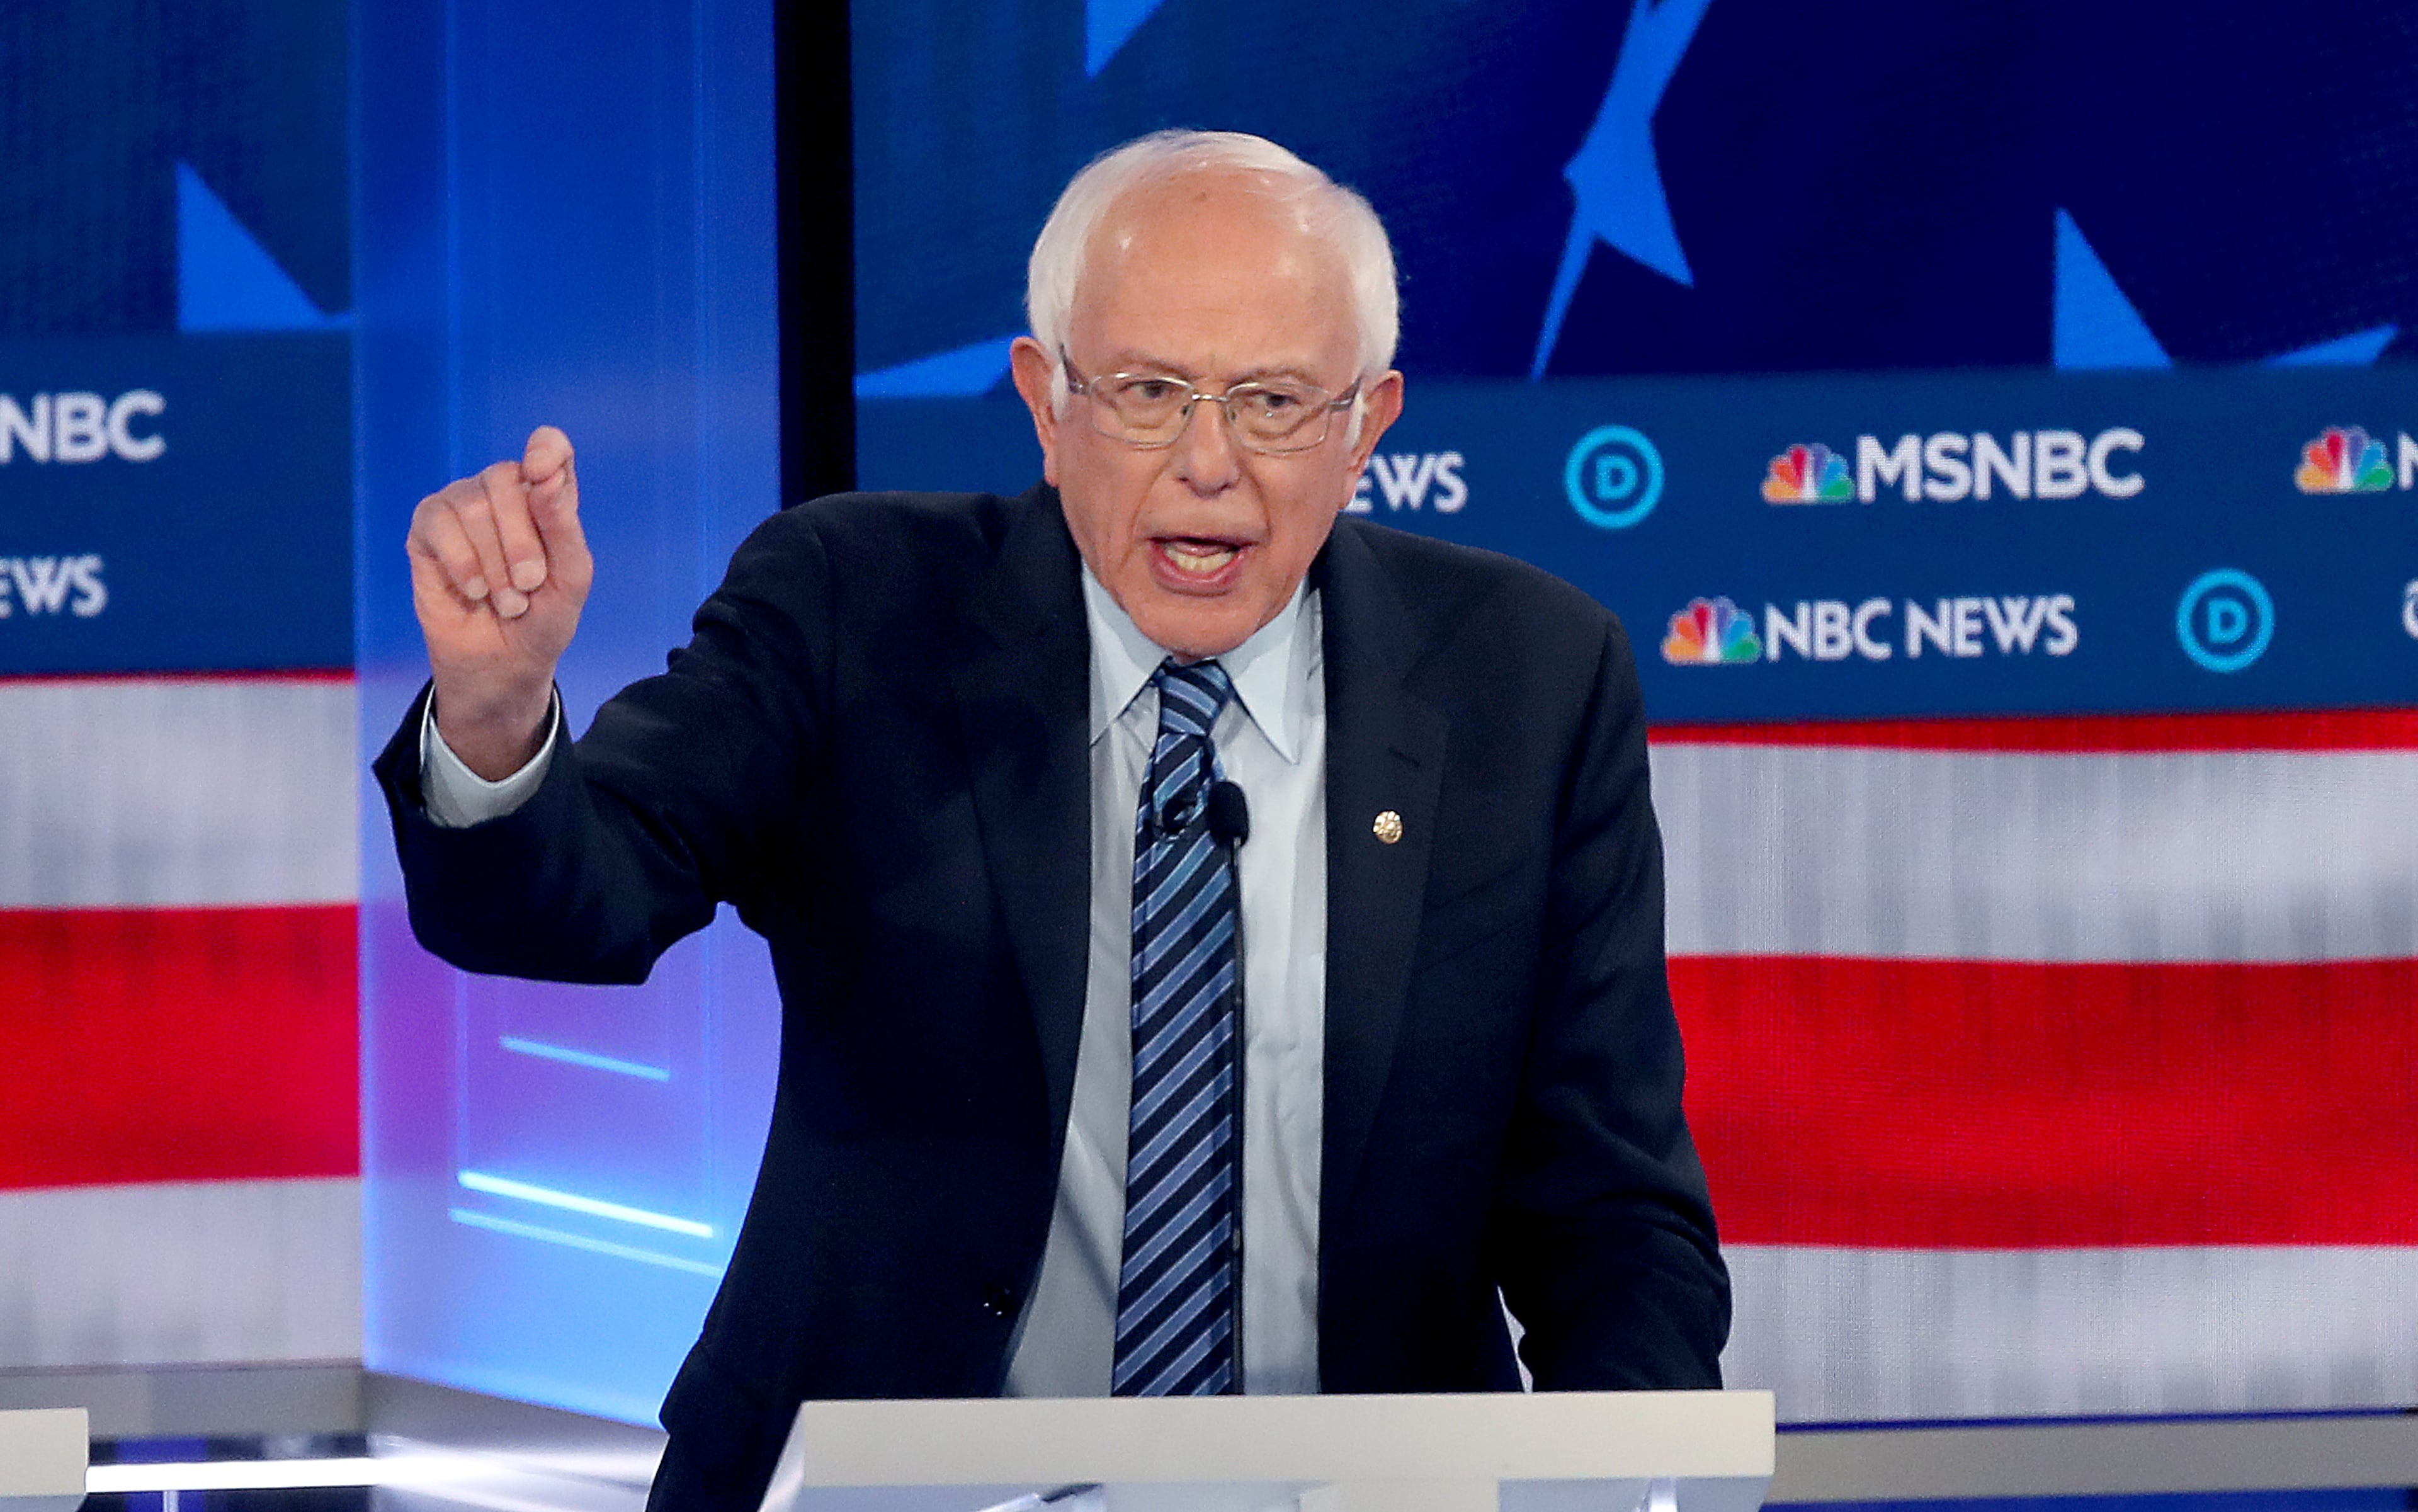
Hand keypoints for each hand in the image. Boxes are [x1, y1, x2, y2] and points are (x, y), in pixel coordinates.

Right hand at [407, 426, 593, 778]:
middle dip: (522, 540)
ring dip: (494, 563)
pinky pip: (438, 524)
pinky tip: (474, 591)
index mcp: (546, 496)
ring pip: (472, 505)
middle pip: (506, 479)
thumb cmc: (543, 618)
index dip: (546, 449)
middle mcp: (502, 492)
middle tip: (529, 584)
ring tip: (507, 600)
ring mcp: (461, 506)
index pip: (549, 447)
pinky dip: (461, 563)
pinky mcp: (427, 530)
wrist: (504, 665)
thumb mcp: (571, 579)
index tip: (543, 470)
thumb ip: (563, 526)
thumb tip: (543, 475)